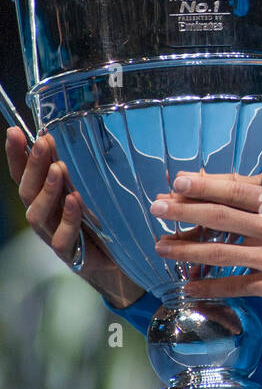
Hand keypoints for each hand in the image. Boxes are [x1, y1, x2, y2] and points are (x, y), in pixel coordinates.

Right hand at [5, 126, 145, 308]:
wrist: (119, 257)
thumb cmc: (100, 216)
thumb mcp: (88, 186)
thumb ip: (75, 166)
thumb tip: (67, 132)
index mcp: (43, 197)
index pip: (22, 174)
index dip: (16, 154)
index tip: (15, 131)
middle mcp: (43, 215)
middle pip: (26, 190)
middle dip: (33, 165)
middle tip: (44, 143)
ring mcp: (52, 235)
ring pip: (37, 214)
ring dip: (48, 190)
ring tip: (59, 169)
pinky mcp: (70, 253)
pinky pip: (62, 237)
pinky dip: (68, 218)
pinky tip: (75, 200)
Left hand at [149, 132, 261, 312]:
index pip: (237, 191)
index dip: (205, 184)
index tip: (179, 180)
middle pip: (219, 218)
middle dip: (183, 211)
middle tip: (155, 207)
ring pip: (219, 253)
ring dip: (186, 249)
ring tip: (160, 246)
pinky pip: (235, 286)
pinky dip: (209, 287)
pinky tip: (187, 287)